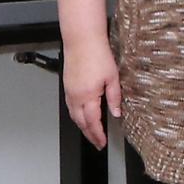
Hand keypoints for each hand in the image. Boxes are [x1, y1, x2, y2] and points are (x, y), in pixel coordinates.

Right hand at [62, 35, 121, 150]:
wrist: (82, 40)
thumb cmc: (97, 54)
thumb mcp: (113, 77)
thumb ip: (115, 97)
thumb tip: (116, 113)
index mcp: (88, 96)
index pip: (92, 122)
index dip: (97, 135)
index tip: (102, 142)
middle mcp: (75, 96)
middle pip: (80, 122)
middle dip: (89, 134)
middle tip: (97, 143)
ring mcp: (69, 91)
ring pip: (73, 116)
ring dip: (81, 126)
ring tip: (90, 133)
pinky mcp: (67, 86)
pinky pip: (70, 107)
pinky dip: (76, 116)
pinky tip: (81, 116)